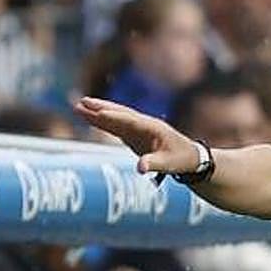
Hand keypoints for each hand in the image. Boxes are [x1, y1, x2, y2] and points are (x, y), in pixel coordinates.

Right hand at [74, 97, 201, 177]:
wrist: (191, 157)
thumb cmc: (182, 160)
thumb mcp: (170, 164)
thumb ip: (154, 164)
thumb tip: (140, 168)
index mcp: (153, 128)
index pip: (130, 121)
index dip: (114, 117)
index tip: (98, 112)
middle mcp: (144, 125)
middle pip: (120, 114)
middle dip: (101, 108)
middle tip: (82, 102)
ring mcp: (139, 129)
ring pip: (116, 118)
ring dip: (98, 112)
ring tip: (79, 106)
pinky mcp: (135, 136)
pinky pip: (116, 127)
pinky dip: (103, 122)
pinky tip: (90, 118)